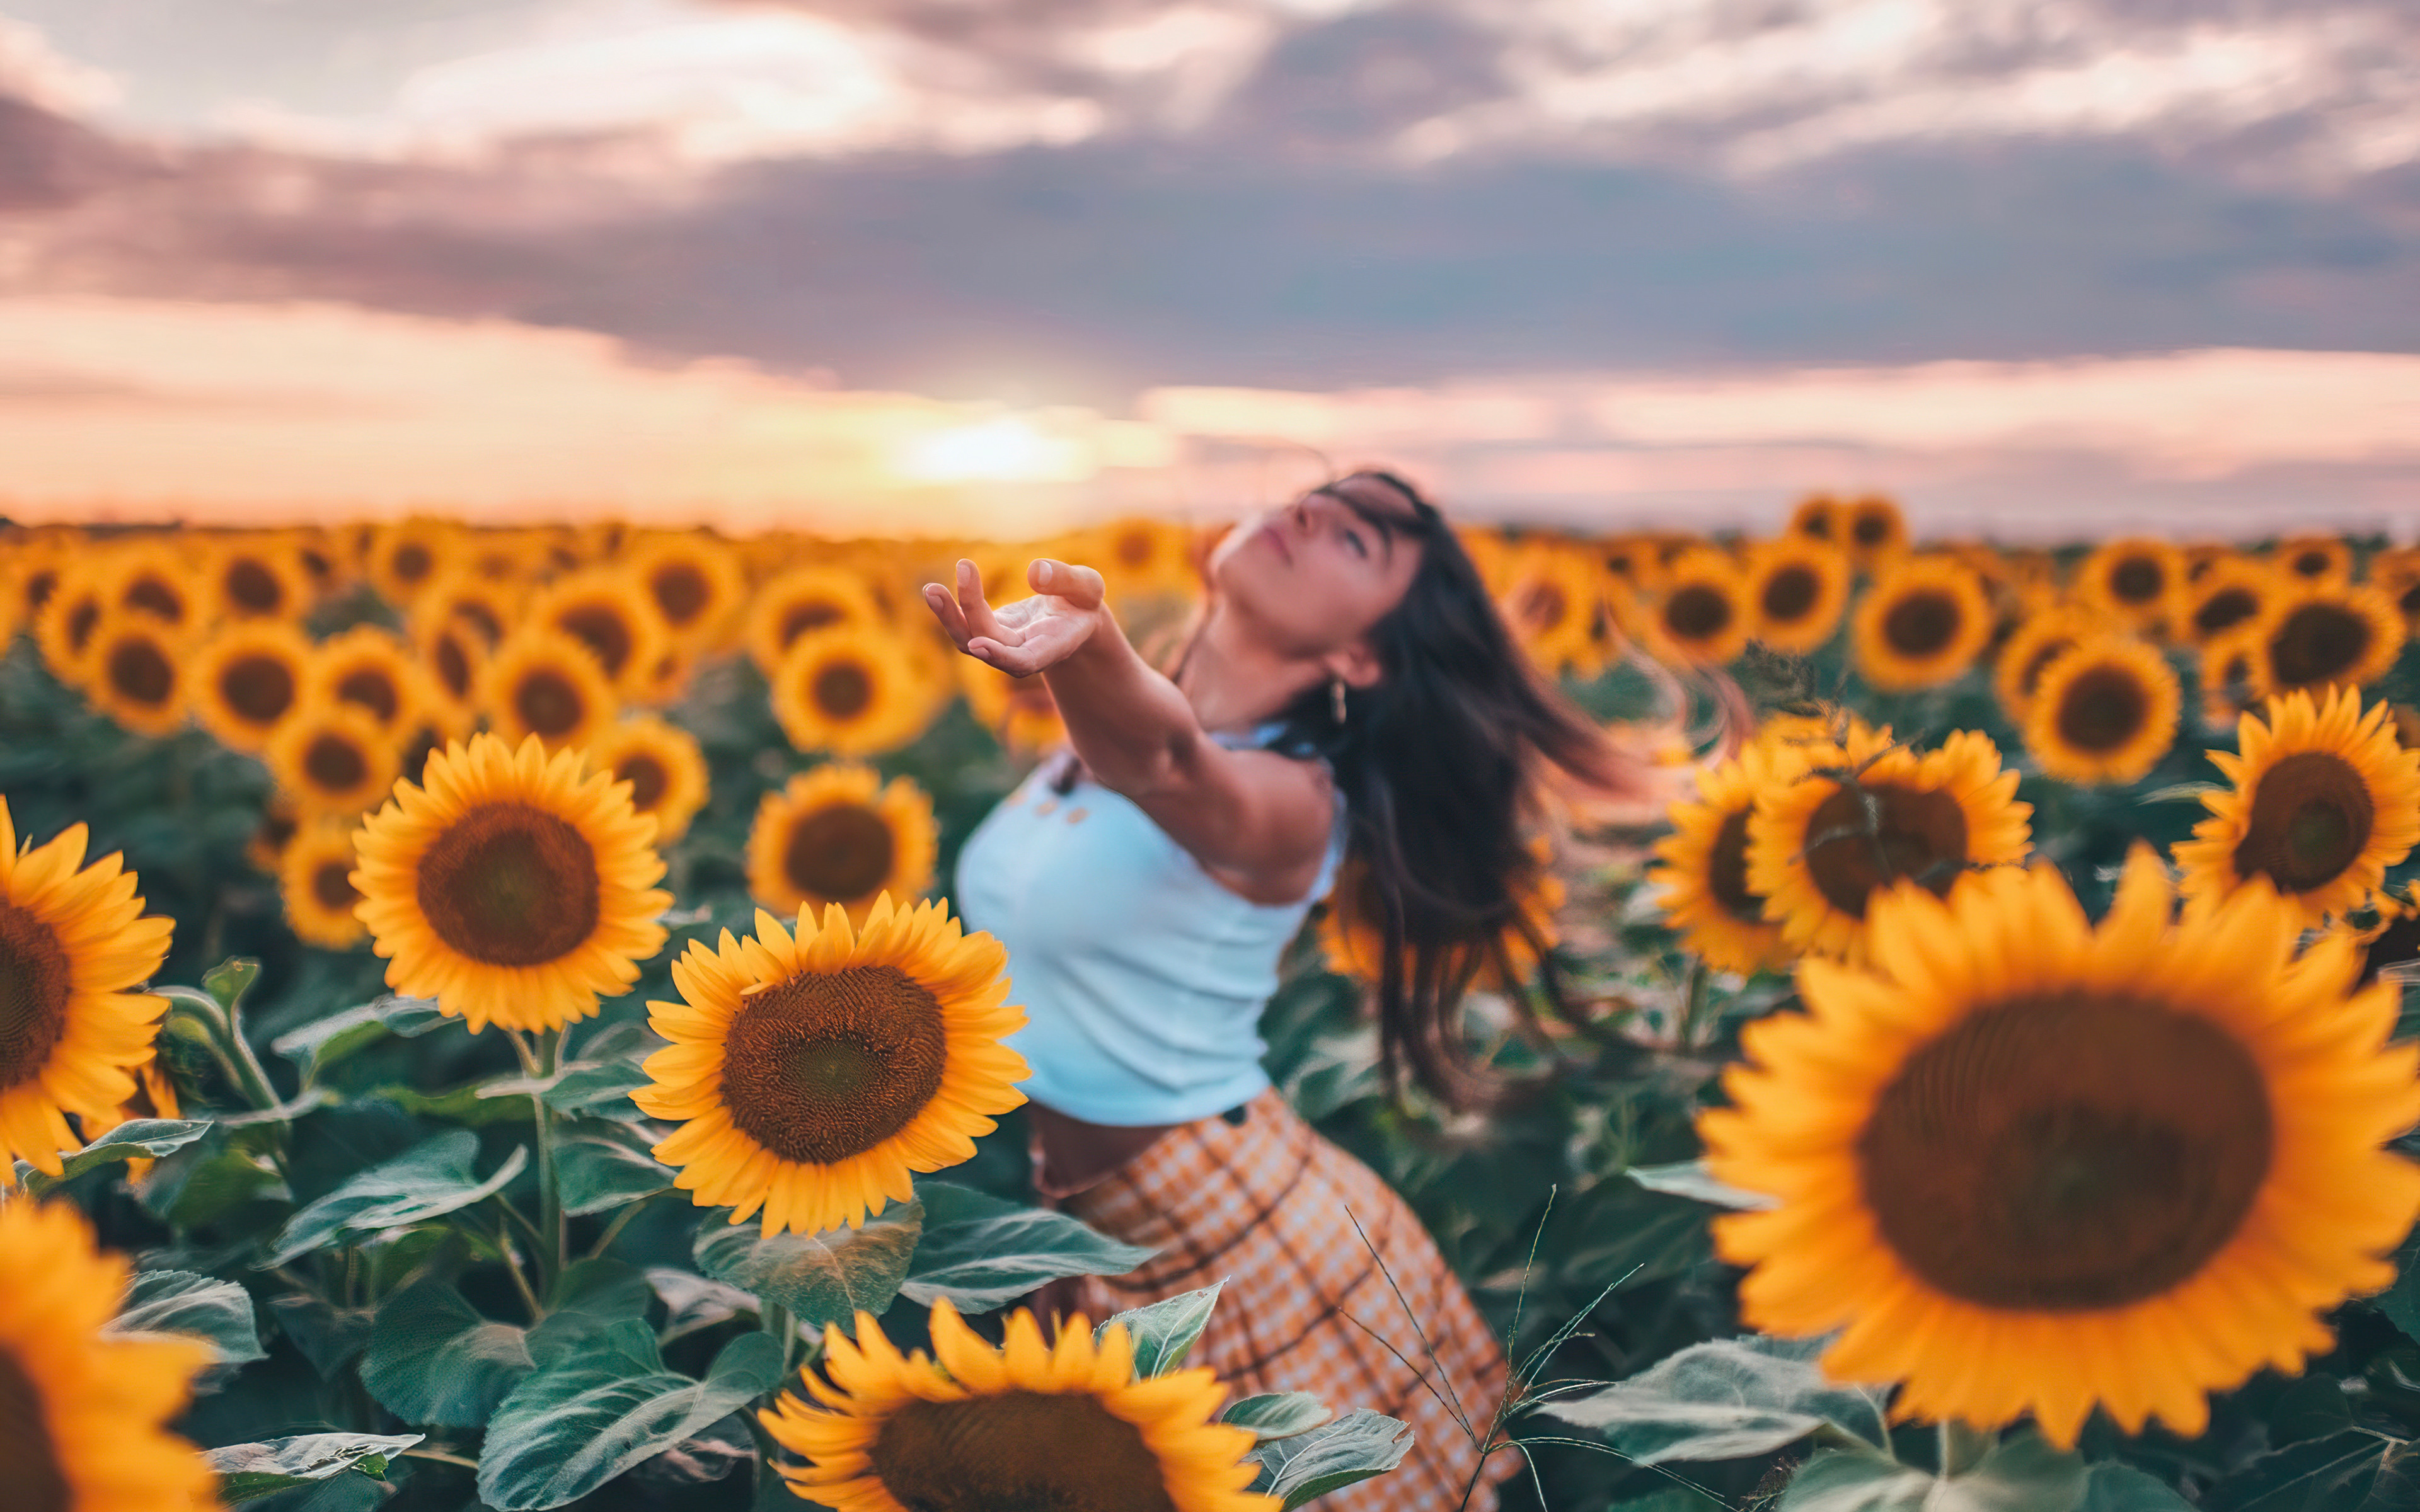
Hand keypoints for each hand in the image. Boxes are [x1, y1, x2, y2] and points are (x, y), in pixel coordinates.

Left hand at [921, 557, 1108, 676]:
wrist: (1075, 619)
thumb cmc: (1083, 603)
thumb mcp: (1088, 587)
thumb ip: (1066, 581)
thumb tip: (1034, 572)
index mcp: (1053, 646)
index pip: (1025, 660)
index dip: (1001, 656)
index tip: (978, 644)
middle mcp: (1023, 652)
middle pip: (988, 647)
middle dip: (966, 618)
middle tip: (939, 589)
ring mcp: (1003, 645)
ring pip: (970, 640)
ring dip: (948, 618)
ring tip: (931, 590)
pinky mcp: (991, 632)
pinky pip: (966, 625)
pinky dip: (950, 610)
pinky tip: (934, 591)